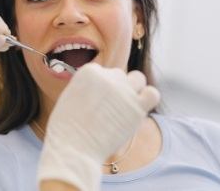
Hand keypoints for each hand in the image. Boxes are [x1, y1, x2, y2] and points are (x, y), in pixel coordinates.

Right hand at [37, 63, 159, 190]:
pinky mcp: (138, 108)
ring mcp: (124, 91)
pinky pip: (152, 94)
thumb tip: (101, 87)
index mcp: (90, 71)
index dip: (99, 87)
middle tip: (107, 109)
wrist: (74, 147)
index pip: (102, 71)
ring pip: (138, 79)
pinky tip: (137, 109)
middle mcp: (108, 76)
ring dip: (133, 89)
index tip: (94, 101)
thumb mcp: (70, 96)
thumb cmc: (67, 127)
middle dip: (115, 89)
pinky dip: (147, 98)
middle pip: (119, 75)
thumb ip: (87, 86)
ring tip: (124, 106)